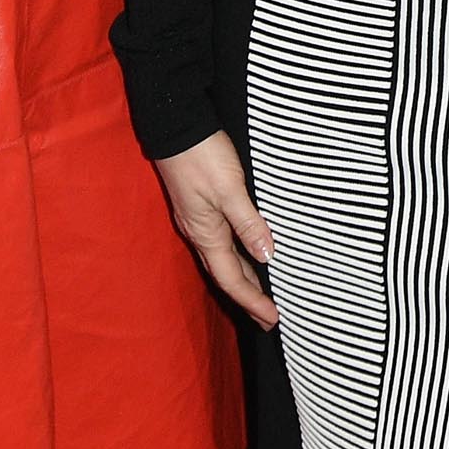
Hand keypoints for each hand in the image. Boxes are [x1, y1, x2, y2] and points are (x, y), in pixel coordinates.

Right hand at [156, 131, 277, 327]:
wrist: (175, 128)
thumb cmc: (201, 156)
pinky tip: (247, 253)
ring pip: (223, 260)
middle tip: (268, 318)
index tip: (273, 319)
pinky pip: (221, 244)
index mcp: (207, 235)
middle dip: (248, 298)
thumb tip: (267, 256)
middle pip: (227, 276)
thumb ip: (249, 223)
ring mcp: (199, 222)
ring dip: (243, 279)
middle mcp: (200, 234)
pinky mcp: (200, 208)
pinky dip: (237, 257)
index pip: (233, 279)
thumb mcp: (230, 190)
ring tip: (261, 295)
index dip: (253, 301)